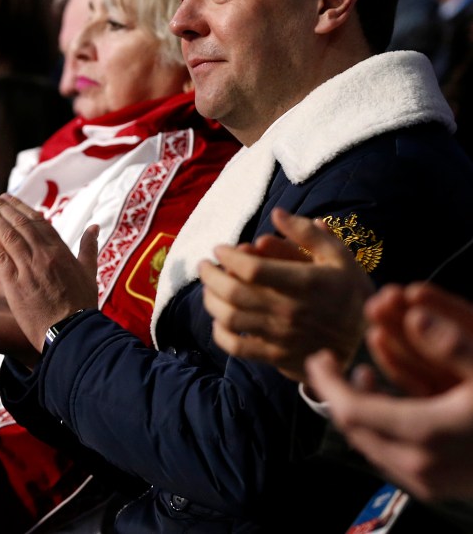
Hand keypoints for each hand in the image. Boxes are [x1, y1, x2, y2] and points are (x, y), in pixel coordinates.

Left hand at [0, 192, 97, 352]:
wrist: (73, 331)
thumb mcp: (89, 273)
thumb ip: (89, 248)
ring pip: (8, 234)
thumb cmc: (82, 305)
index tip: (8, 198)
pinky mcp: (15, 282)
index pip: (38, 222)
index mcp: (61, 250)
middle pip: (20, 223)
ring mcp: (29, 267)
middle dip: (2, 207)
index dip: (21, 208)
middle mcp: (44, 254)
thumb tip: (94, 227)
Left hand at [200, 207, 371, 381]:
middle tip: (204, 265)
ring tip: (208, 288)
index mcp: (305, 284)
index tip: (220, 249)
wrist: (366, 345)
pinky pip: (237, 347)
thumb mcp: (339, 258)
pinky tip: (219, 320)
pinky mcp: (276, 356)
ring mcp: (281, 336)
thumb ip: (307, 235)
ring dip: (210, 300)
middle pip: (233, 292)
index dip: (229, 256)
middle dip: (210, 275)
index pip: (252, 269)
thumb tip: (277, 213)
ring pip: (229, 318)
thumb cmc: (349, 294)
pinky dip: (220, 333)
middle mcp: (290, 311)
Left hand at [306, 297, 472, 502]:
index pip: (352, 409)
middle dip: (340, 392)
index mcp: (426, 436)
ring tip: (362, 376)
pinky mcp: (441, 488)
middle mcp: (420, 467)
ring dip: (361, 409)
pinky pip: (393, 456)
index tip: (318, 356)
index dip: (328, 381)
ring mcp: (429, 483)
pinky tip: (392, 401)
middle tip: (332, 363)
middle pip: (356, 429)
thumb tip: (415, 312)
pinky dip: (383, 427)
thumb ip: (455, 343)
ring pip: (372, 444)